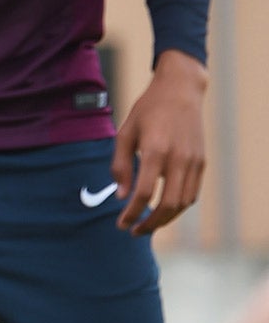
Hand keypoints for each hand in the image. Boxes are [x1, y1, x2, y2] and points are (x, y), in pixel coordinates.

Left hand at [110, 50, 206, 235]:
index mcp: (156, 150)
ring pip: (183, 203)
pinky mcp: (202, 162)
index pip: (143, 192)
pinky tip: (163, 209)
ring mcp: (194, 161)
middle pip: (168, 204)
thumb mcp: (124, 133)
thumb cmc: (147, 111)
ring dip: (166, 219)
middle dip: (150, 224)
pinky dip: (178, 206)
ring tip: (147, 224)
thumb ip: (120, 166)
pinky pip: (192, 192)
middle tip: (134, 231)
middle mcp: (179, 158)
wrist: (180, 91)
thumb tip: (120, 196)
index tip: (121, 224)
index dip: (131, 212)